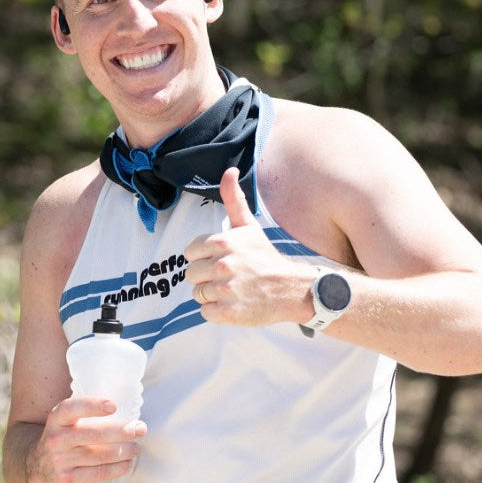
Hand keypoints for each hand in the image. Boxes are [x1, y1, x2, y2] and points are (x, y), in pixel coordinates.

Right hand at [26, 397, 145, 482]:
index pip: (72, 408)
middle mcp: (55, 439)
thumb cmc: (63, 440)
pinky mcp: (67, 480)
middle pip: (93, 434)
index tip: (113, 406)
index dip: (92, 406)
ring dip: (123, 451)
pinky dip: (117, 468)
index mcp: (56, 419)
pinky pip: (98, 473)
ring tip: (136, 448)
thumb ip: (85, 416)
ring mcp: (60, 461)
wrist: (38, 469)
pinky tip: (127, 464)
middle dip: (121, 431)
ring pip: (99, 455)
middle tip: (140, 429)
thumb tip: (125, 413)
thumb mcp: (64, 423)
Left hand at [183, 167, 310, 326]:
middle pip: (191, 275)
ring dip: (212, 294)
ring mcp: (225, 290)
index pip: (190, 253)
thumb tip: (229, 170)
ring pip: (198, 294)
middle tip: (229, 276)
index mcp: (223, 242)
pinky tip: (234, 303)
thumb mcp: (248, 226)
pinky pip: (205, 312)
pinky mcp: (228, 312)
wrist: (291, 289)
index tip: (221, 260)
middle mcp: (223, 265)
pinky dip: (217, 311)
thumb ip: (233, 199)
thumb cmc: (265, 257)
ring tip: (233, 289)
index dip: (203, 258)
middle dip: (206, 277)